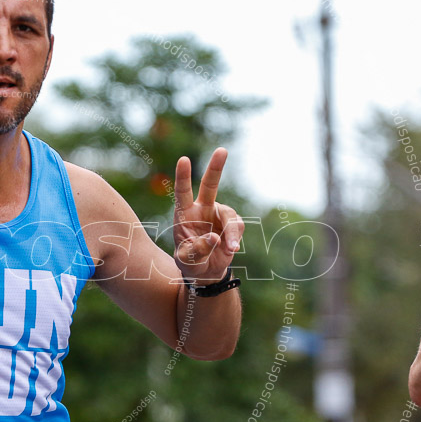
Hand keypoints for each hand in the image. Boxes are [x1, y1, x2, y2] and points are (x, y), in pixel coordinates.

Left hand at [172, 147, 244, 283]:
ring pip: (230, 214)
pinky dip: (235, 238)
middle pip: (210, 185)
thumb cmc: (190, 262)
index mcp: (184, 214)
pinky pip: (238, 226)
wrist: (205, 271)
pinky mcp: (232, 223)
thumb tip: (215, 237)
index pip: (182, 192)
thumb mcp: (187, 260)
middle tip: (222, 150)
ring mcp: (218, 214)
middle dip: (216, 167)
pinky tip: (231, 249)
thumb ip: (198, 249)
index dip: (183, 176)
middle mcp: (202, 208)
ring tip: (230, 249)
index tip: (183, 159)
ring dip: (232, 232)